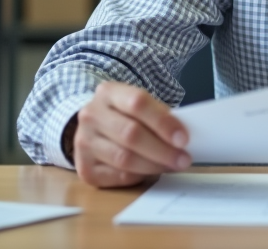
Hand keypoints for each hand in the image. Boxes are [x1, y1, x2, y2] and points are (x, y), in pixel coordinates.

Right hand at [71, 80, 191, 187]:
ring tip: (172, 166)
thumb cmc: (125, 115)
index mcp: (108, 93)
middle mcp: (91, 115)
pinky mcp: (84, 168)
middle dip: (162, 150)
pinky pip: (117, 176)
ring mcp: (84, 142)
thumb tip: (182, 138)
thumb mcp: (139, 106)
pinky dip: (139, 176)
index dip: (163, 122)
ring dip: (154, 166)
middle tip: (184, 159)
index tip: (184, 138)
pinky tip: (151, 172)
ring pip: (124, 158)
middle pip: (130, 134)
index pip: (137, 103)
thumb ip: (158, 116)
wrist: (93, 127)